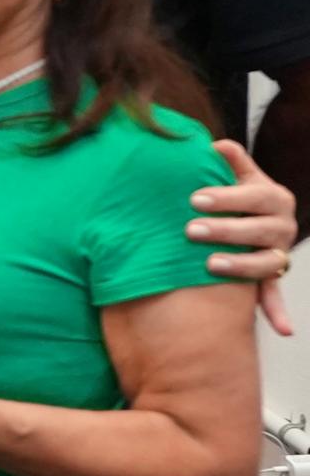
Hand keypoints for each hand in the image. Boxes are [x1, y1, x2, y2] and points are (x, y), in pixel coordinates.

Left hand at [196, 139, 294, 336]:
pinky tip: (283, 330)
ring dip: (241, 266)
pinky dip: (278, 312)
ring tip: (210, 265)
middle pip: (260, 230)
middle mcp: (281, 226)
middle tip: (190, 230)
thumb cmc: (231, 192)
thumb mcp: (233, 173)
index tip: (194, 199)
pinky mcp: (270, 277)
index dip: (226, 197)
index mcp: (273, 197)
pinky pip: (274, 295)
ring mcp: (278, 253)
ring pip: (267, 263)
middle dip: (225, 230)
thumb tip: (214, 145)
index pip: (255, 196)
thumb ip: (228, 159)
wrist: (243, 215)